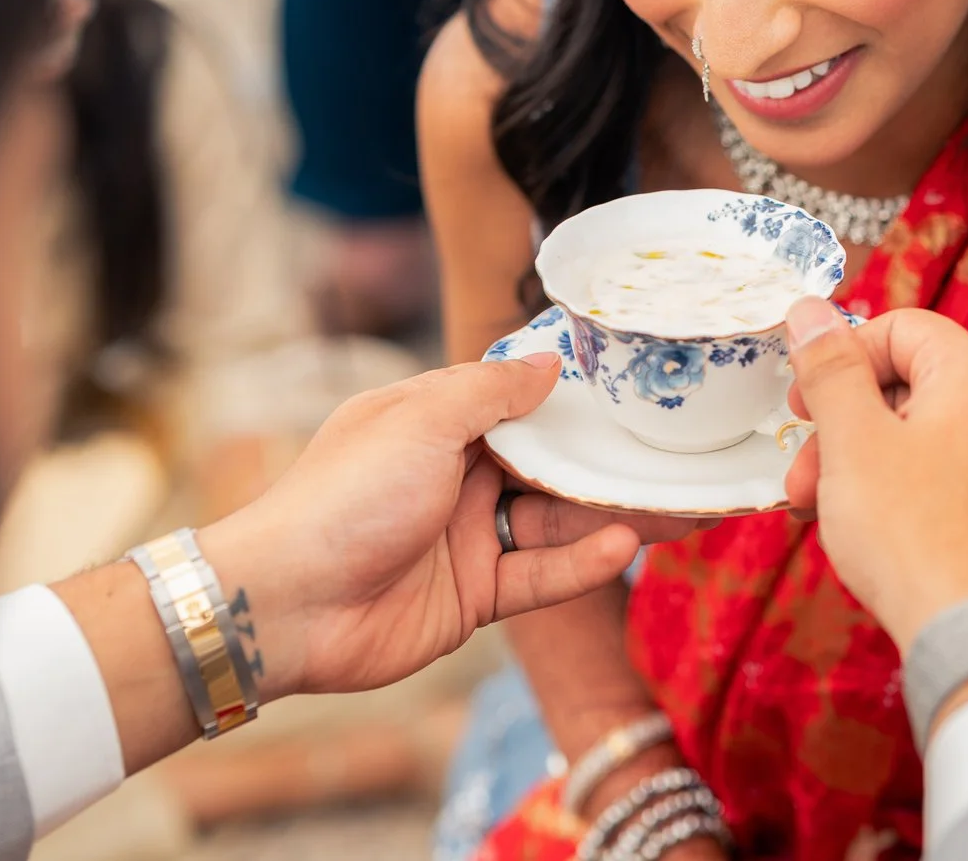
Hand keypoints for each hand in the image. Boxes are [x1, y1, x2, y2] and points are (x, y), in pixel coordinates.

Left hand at [198, 355, 694, 695]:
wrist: (288, 605)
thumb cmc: (344, 497)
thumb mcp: (422, 421)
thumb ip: (491, 392)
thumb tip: (548, 363)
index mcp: (432, 421)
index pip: (515, 400)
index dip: (570, 397)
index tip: (634, 387)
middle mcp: (454, 474)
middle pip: (548, 463)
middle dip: (608, 462)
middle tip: (677, 456)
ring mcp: (465, 536)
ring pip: (555, 521)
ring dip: (611, 514)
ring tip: (678, 508)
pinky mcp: (474, 596)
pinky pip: (540, 574)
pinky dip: (581, 563)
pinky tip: (622, 546)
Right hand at [781, 298, 967, 649]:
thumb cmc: (912, 534)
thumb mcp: (852, 440)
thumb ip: (830, 368)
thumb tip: (811, 310)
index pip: (897, 328)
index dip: (839, 358)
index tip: (801, 403)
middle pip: (906, 384)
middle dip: (839, 425)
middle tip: (801, 473)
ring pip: (918, 435)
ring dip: (857, 463)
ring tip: (816, 511)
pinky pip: (942, 476)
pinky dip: (895, 490)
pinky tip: (859, 528)